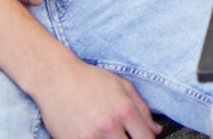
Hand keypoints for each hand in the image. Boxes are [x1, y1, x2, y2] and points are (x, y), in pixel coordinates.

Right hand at [33, 58, 160, 138]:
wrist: (56, 78)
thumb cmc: (89, 79)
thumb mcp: (123, 86)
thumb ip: (143, 109)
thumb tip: (155, 129)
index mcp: (124, 110)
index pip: (146, 138)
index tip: (143, 138)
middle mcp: (108, 125)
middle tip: (125, 135)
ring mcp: (89, 137)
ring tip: (109, 135)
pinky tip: (95, 137)